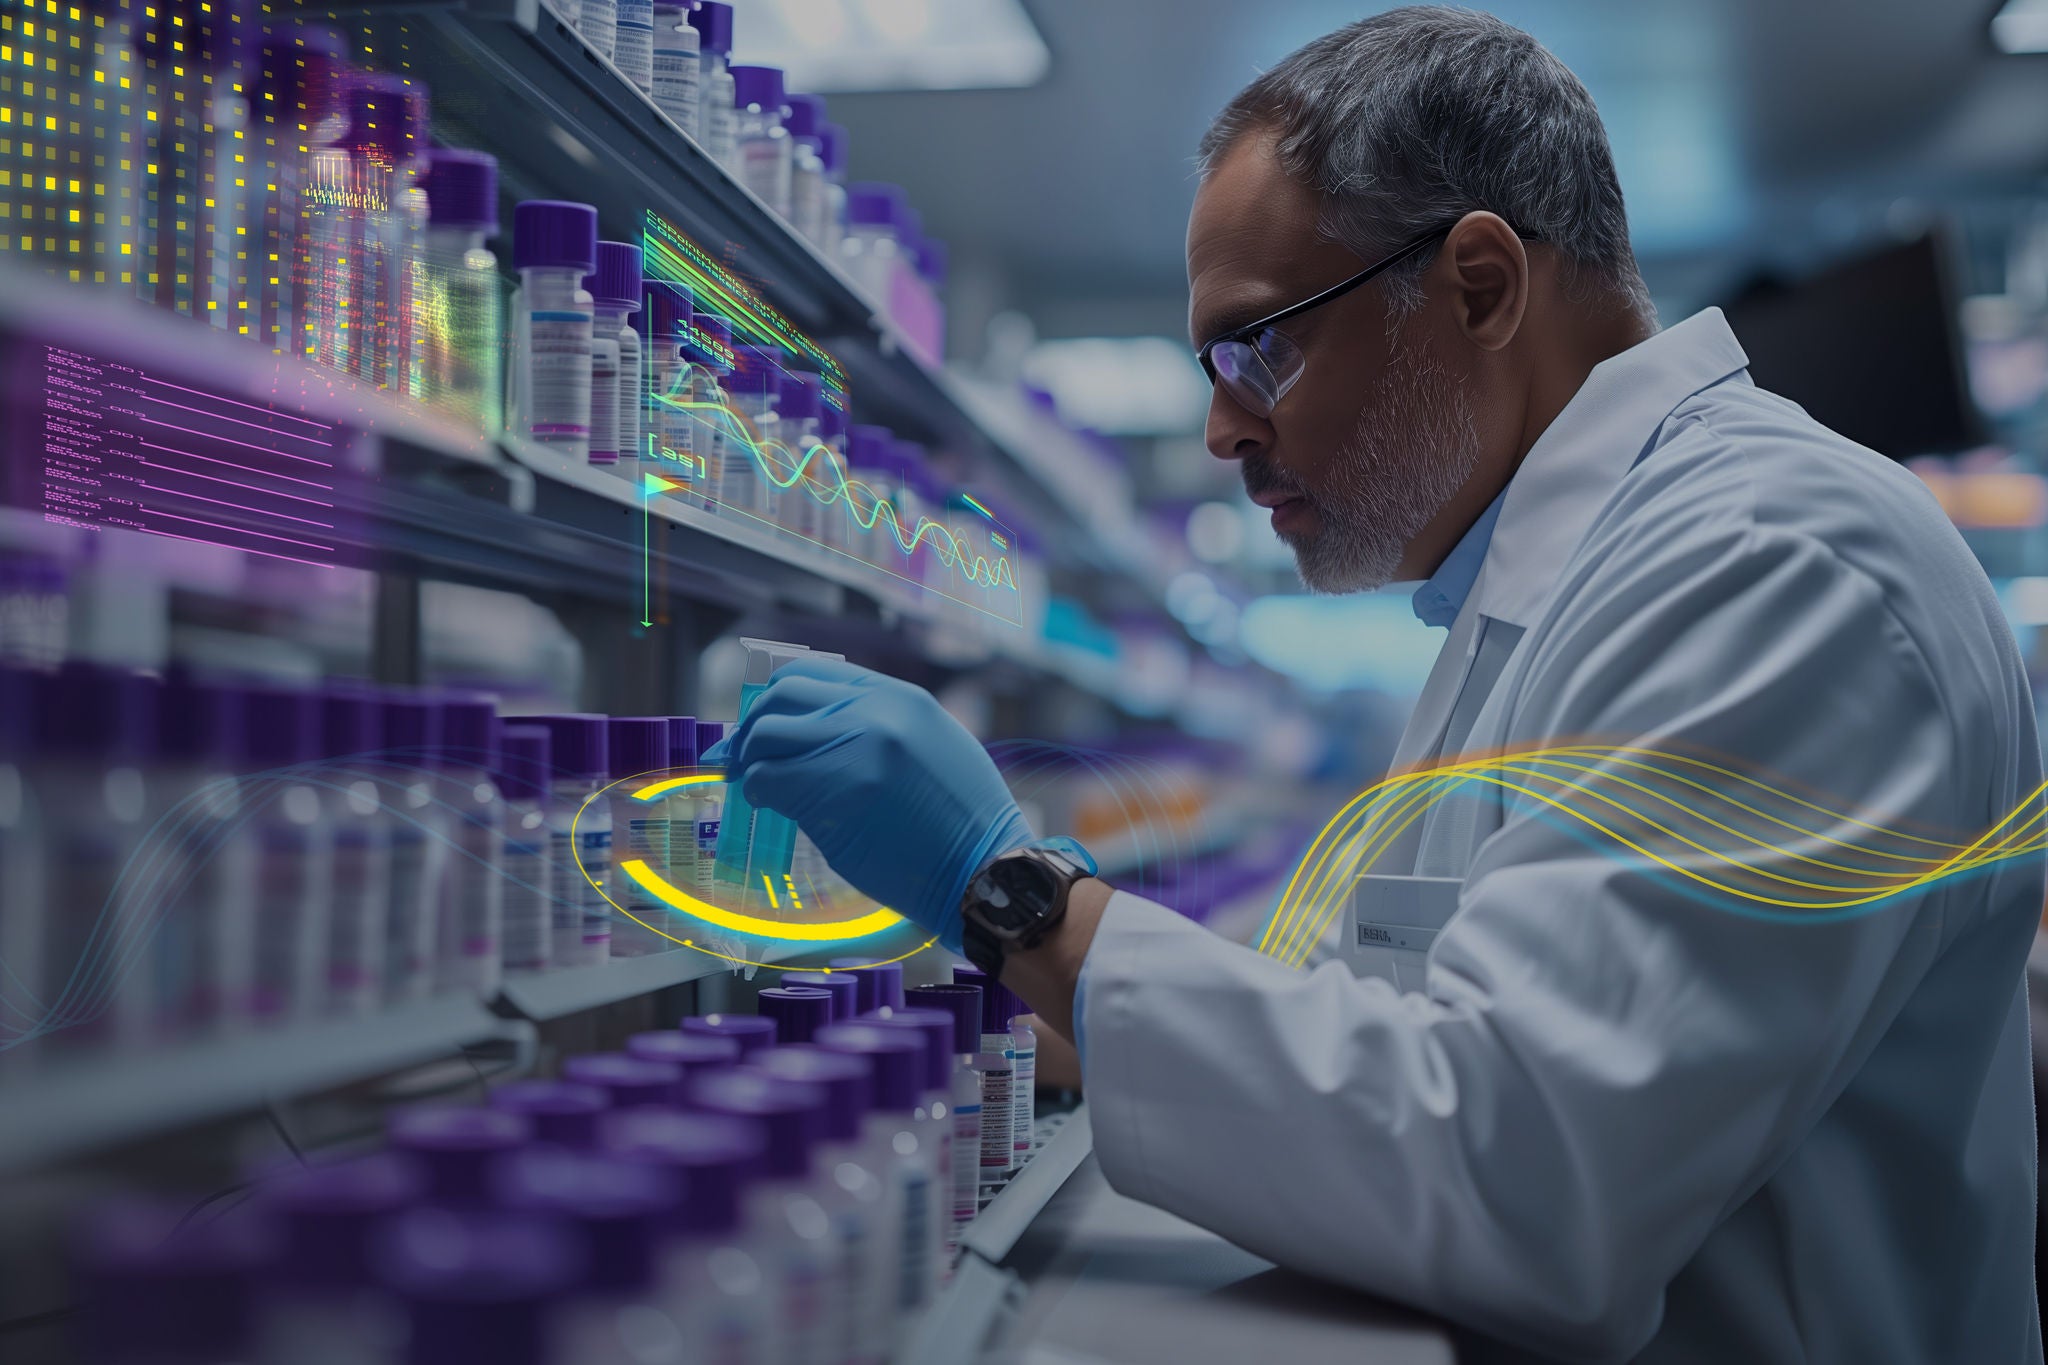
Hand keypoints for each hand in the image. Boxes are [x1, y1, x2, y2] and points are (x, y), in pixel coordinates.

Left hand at [707, 657, 1033, 948]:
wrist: (984, 869)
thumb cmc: (965, 822)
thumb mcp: (935, 745)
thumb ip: (882, 726)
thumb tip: (823, 730)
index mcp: (898, 697)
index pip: (815, 674)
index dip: (780, 699)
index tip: (765, 723)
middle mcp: (872, 711)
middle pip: (782, 695)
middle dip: (754, 724)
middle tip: (741, 754)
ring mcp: (850, 748)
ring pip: (766, 735)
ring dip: (749, 760)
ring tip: (753, 784)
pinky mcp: (830, 792)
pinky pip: (766, 780)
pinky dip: (756, 792)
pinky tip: (766, 806)